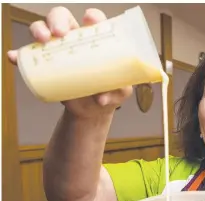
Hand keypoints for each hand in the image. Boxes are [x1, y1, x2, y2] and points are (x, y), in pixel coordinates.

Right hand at [7, 6, 131, 118]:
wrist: (93, 109)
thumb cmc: (110, 92)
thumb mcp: (119, 92)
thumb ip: (115, 92)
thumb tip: (102, 98)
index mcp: (96, 39)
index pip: (94, 19)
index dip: (92, 16)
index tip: (90, 20)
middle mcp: (75, 39)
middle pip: (62, 18)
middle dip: (58, 20)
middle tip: (60, 33)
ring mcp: (57, 50)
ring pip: (43, 29)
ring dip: (39, 30)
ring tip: (42, 40)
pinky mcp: (45, 64)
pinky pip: (28, 55)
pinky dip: (20, 55)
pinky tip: (15, 58)